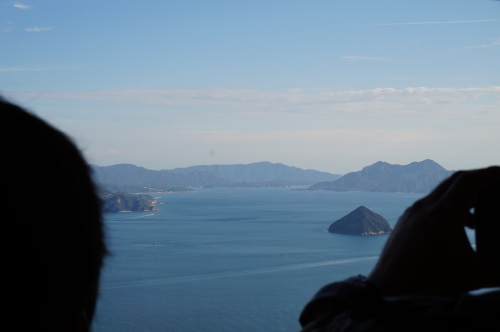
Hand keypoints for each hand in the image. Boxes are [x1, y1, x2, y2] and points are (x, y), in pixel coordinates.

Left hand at [368, 167, 499, 296]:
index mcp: (443, 214)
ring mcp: (411, 213)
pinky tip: (459, 225)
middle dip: (479, 180)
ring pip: (440, 192)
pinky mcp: (404, 222)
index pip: (470, 180)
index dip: (491, 174)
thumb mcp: (474, 277)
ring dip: (462, 195)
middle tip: (497, 188)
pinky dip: (448, 206)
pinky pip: (429, 204)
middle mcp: (425, 207)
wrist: (388, 292)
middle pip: (455, 180)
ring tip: (481, 213)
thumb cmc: (429, 285)